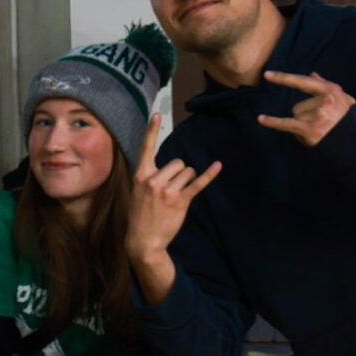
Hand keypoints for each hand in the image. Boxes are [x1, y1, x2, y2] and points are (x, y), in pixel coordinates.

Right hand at [124, 113, 221, 262]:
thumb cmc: (140, 216)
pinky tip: (218, 166)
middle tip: (171, 190)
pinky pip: (197, 183)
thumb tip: (169, 168)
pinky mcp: (180, 200)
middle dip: (179, 173)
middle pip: (177, 162)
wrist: (142, 241)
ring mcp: (167, 190)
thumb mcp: (137, 193)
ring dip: (187, 181)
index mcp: (141, 175)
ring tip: (177, 197)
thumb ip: (148, 177)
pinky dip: (209, 174)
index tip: (157, 114)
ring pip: (188, 172)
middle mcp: (153, 180)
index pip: (146, 148)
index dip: (151, 130)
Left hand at [257, 71, 355, 146]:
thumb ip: (326, 85)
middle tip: (322, 125)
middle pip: (298, 106)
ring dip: (303, 126)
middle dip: (305, 117)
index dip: (284, 78)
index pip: (303, 82)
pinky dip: (273, 122)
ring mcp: (318, 114)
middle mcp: (325, 100)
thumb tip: (312, 74)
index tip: (267, 75)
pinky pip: (286, 123)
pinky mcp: (311, 128)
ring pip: (296, 116)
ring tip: (320, 132)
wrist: (355, 145)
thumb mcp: (344, 99)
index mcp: (332, 90)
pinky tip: (261, 119)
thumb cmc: (348, 121)